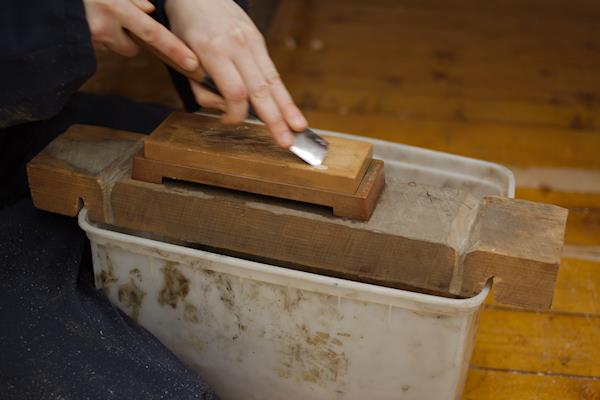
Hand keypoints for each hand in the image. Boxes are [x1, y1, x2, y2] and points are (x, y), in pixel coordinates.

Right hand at [83, 0, 198, 72]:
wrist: (46, 2)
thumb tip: (148, 8)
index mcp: (116, 7)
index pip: (153, 34)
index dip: (174, 50)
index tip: (192, 64)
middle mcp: (105, 25)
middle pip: (132, 47)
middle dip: (131, 40)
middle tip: (119, 20)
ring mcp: (91, 37)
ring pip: (113, 45)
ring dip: (111, 36)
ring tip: (96, 15)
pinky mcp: (80, 45)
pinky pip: (96, 44)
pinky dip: (96, 35)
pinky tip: (87, 21)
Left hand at [165, 0, 307, 147]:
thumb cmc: (184, 27)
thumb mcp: (180, 57)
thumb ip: (200, 86)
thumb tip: (224, 108)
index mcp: (212, 49)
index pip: (235, 91)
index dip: (235, 114)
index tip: (228, 121)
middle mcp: (236, 44)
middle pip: (260, 89)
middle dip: (274, 119)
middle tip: (286, 141)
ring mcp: (251, 40)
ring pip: (273, 80)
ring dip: (287, 108)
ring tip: (299, 128)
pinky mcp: (258, 40)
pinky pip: (272, 71)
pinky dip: (282, 93)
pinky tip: (292, 110)